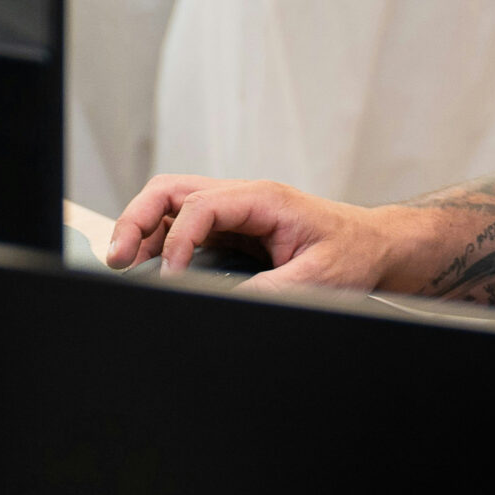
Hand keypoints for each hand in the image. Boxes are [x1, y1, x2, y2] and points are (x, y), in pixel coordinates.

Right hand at [106, 174, 426, 290]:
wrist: (377, 247)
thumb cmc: (354, 253)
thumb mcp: (317, 279)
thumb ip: (270, 292)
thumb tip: (223, 303)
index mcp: (264, 199)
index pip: (200, 207)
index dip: (177, 242)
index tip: (170, 277)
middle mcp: (243, 197)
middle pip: (171, 192)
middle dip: (136, 220)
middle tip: (117, 257)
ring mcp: (236, 210)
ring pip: (171, 205)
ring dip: (143, 229)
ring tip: (122, 262)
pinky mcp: (233, 228)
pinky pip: (185, 224)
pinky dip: (160, 240)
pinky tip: (149, 264)